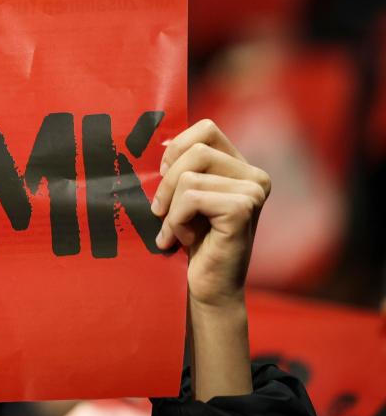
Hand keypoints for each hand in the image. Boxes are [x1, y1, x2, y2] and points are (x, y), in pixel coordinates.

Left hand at [150, 119, 270, 399]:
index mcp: (241, 167)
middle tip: (160, 210)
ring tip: (174, 229)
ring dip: (171, 207)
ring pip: (188, 176)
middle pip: (195, 149)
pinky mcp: (243, 209)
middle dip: (167, 181)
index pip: (206, 129)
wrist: (208, 286)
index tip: (163, 174)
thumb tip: (164, 143)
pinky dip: (176, 220)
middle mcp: (255, 175)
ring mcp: (253, 191)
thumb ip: (181, 167)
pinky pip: (191, 197)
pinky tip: (183, 239)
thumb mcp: (183, 196)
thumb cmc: (192, 240)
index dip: (177, 148)